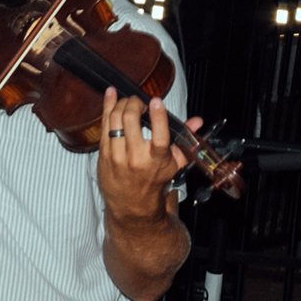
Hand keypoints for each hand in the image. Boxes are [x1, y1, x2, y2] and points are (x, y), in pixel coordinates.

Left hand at [95, 88, 196, 221]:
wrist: (132, 205)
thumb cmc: (154, 181)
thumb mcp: (175, 163)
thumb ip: (185, 140)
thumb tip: (196, 121)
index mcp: (157, 160)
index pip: (159, 135)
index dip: (158, 116)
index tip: (156, 101)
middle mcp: (136, 158)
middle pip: (130, 119)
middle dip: (135, 103)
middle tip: (139, 102)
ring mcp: (117, 156)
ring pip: (115, 119)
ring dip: (121, 103)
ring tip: (128, 102)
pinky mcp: (104, 154)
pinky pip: (104, 125)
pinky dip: (107, 107)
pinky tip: (111, 96)